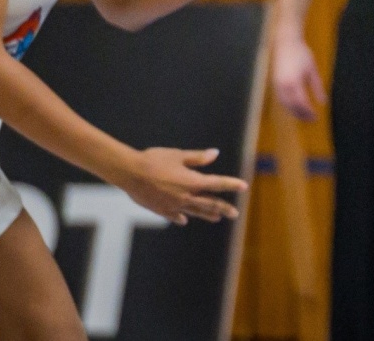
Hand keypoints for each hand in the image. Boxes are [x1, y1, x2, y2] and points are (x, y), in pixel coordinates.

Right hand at [115, 147, 245, 225]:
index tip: (243, 187)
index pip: (217, 184)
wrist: (130, 173)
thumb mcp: (178, 155)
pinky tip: (184, 220)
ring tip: (217, 218)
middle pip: (209, 203)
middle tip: (235, 213)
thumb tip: (215, 154)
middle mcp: (185, 196)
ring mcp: (172, 205)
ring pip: (194, 211)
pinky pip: (174, 215)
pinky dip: (181, 217)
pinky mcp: (160, 209)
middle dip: (223, 207)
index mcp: (192, 182)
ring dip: (207, 214)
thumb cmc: (154, 160)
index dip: (231, 185)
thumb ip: (198, 158)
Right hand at [271, 33, 325, 120]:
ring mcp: (277, 85)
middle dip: (301, 114)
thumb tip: (323, 102)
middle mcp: (283, 86)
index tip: (315, 117)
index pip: (301, 102)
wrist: (285, 43)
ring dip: (294, 112)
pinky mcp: (274, 84)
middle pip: (292, 106)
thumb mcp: (312, 70)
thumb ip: (317, 86)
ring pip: (285, 104)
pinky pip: (281, 99)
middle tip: (311, 119)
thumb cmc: (301, 54)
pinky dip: (288, 106)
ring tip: (304, 116)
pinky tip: (296, 107)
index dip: (308, 112)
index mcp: (294, 82)